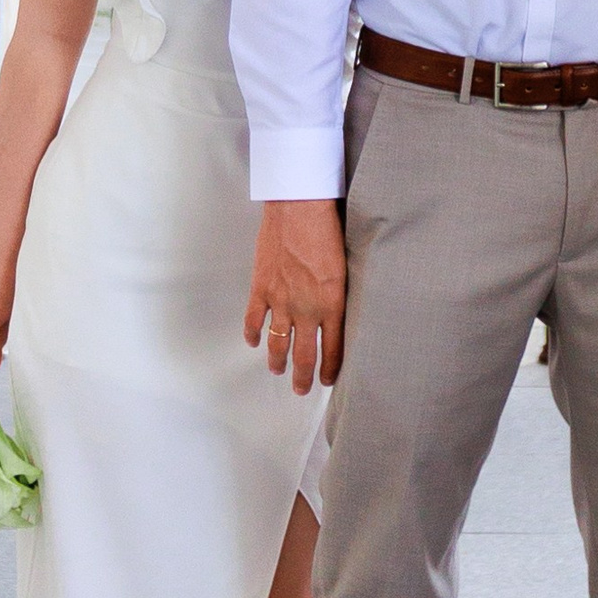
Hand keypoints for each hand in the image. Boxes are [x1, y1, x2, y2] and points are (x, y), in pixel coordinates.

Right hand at [245, 199, 346, 393]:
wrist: (300, 208)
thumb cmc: (327, 229)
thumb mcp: (344, 267)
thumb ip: (339, 294)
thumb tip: (336, 311)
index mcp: (332, 304)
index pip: (333, 348)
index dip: (330, 369)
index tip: (327, 380)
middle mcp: (307, 309)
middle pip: (304, 355)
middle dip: (303, 377)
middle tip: (302, 389)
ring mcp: (281, 301)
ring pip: (277, 345)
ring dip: (277, 362)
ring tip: (278, 371)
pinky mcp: (261, 289)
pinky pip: (254, 321)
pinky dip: (253, 335)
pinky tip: (254, 343)